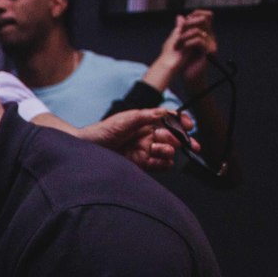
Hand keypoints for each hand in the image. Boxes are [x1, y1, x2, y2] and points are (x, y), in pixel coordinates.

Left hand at [80, 108, 194, 171]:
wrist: (87, 150)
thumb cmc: (103, 131)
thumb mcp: (125, 119)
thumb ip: (145, 116)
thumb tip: (164, 112)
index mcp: (146, 122)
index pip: (169, 120)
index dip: (181, 122)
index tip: (189, 125)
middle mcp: (148, 136)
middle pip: (173, 136)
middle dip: (183, 139)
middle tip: (190, 144)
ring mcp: (146, 150)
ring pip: (168, 151)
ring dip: (170, 151)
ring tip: (161, 150)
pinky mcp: (142, 164)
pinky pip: (160, 165)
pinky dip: (165, 163)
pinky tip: (164, 161)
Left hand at [174, 9, 216, 88]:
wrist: (189, 77)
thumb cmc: (186, 61)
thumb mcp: (181, 42)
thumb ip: (182, 29)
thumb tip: (180, 16)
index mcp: (205, 33)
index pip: (206, 16)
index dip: (195, 14)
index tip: (183, 23)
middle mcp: (210, 37)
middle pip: (204, 19)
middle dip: (188, 24)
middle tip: (179, 32)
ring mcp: (211, 44)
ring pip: (199, 30)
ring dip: (185, 35)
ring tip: (178, 43)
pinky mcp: (209, 52)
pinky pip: (199, 41)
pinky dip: (188, 42)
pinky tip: (183, 47)